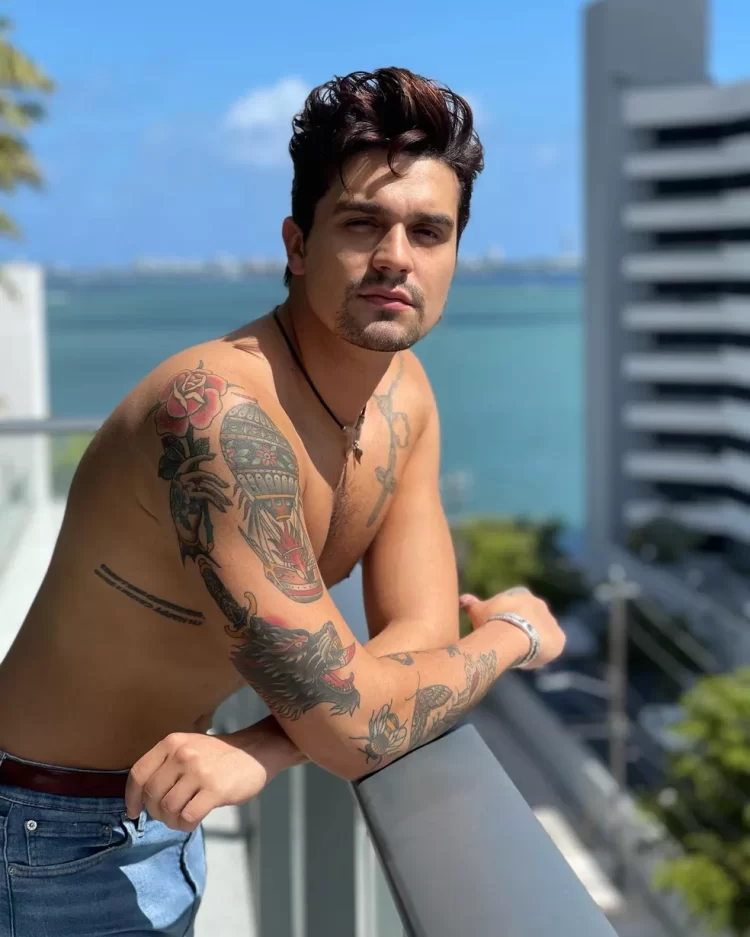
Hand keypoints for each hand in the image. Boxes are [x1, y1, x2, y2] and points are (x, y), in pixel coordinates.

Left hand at [125, 731, 268, 831]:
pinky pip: (187, 817)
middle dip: (155, 812)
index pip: (138, 773)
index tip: (134, 811)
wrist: (255, 751)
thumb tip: (140, 799)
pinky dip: (185, 825)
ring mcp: (199, 771)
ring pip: (168, 808)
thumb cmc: (218, 756)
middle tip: (168, 815)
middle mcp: (182, 754)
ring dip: (171, 821)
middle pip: (152, 794)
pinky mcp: (215, 789)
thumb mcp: (188, 748)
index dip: (132, 797)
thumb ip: (165, 766)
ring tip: (182, 818)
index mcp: (172, 742)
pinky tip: (193, 820)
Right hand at [459, 587, 565, 668]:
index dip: (511, 619)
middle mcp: (542, 606)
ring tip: (521, 653)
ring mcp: (552, 623)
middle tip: (511, 642)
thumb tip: (462, 598)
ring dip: (535, 641)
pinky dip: (544, 652)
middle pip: (533, 620)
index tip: (503, 629)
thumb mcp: (478, 611)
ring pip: (543, 634)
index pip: (520, 608)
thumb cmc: (492, 620)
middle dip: (524, 629)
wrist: (510, 635)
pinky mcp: (559, 640)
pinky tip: (532, 659)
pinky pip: (552, 647)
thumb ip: (471, 603)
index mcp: (525, 597)